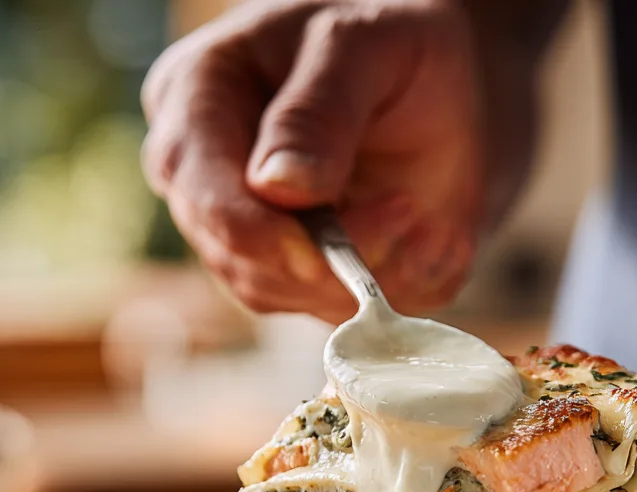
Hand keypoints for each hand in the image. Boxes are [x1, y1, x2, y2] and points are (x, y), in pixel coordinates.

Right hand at [142, 0, 555, 321]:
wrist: (440, 78)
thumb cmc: (388, 38)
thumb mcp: (361, 45)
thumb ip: (319, 111)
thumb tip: (277, 187)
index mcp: (195, 105)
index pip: (204, 198)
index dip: (257, 239)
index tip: (320, 255)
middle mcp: (207, 182)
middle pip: (241, 261)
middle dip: (329, 258)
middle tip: (410, 209)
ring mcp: (249, 236)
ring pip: (285, 295)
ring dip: (365, 273)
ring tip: (423, 213)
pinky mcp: (297, 274)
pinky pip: (334, 309)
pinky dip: (391, 285)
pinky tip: (430, 236)